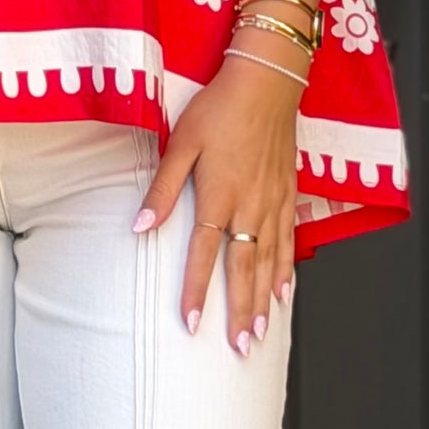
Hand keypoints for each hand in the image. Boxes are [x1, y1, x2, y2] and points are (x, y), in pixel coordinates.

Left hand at [134, 54, 301, 351]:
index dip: (197, 291)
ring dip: (264, 301)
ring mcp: (274, 202)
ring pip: (270, 261)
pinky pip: (289, 241)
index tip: (192, 323)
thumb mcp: (182, 143)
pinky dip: (287, 270)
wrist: (267, 81)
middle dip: (240, 311)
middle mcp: (250, 206)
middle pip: (244, 269)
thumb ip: (163, 189)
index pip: (205, 254)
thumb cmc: (220, 107)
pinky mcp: (288, 194)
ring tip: (260, 333)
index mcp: (220, 195)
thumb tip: (140, 227)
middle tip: (238, 347)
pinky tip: (285, 293)